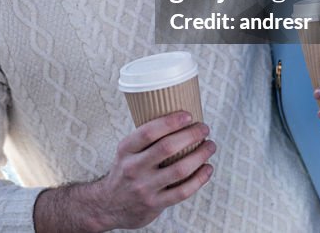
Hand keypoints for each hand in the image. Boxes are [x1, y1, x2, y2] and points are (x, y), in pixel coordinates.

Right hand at [34, 111, 214, 231]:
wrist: (109, 205)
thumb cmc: (124, 172)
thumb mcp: (126, 152)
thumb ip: (146, 139)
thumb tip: (178, 119)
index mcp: (126, 150)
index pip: (149, 131)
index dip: (171, 122)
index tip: (188, 115)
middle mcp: (134, 168)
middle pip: (167, 148)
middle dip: (191, 135)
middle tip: (204, 129)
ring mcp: (145, 187)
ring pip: (179, 170)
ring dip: (200, 155)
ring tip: (210, 146)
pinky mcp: (155, 204)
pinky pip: (183, 191)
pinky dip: (200, 178)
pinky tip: (207, 168)